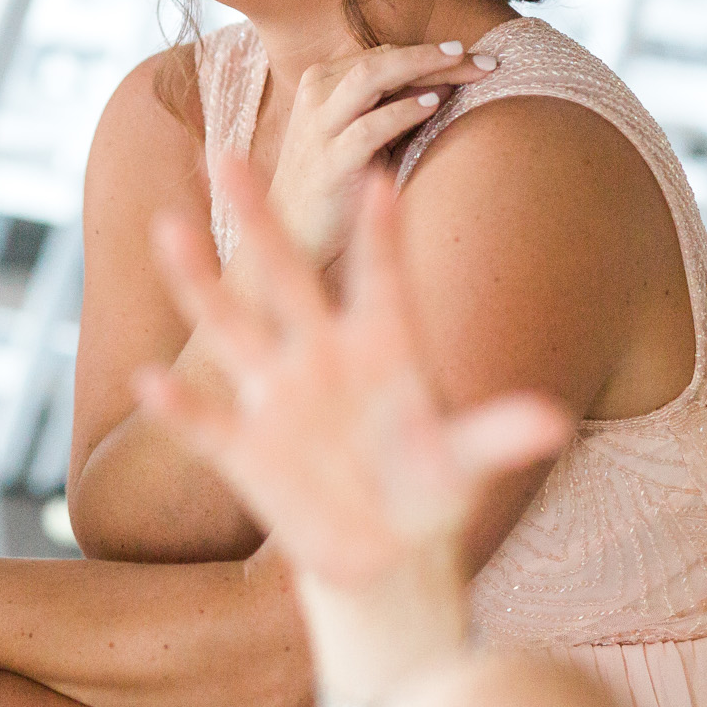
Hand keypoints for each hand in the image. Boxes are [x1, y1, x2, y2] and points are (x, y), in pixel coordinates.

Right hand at [139, 155, 569, 589]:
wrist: (381, 551)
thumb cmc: (428, 486)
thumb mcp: (465, 462)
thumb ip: (499, 435)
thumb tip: (554, 420)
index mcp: (382, 345)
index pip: (381, 274)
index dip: (380, 231)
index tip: (377, 176)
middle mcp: (320, 354)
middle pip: (284, 275)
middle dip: (259, 218)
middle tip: (228, 156)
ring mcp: (278, 396)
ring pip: (230, 326)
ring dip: (199, 281)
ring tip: (170, 227)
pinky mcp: (246, 448)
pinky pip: (206, 420)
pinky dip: (180, 404)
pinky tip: (151, 380)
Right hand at [268, 41, 497, 266]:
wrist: (295, 234)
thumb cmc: (335, 181)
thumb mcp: (362, 134)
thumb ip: (393, 105)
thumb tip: (449, 82)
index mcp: (323, 83)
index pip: (384, 54)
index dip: (432, 53)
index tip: (477, 58)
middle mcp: (317, 96)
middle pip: (382, 59)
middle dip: (435, 55)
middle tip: (485, 59)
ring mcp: (319, 128)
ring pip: (370, 78)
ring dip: (421, 67)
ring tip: (463, 65)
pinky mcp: (329, 163)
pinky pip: (368, 129)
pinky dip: (403, 111)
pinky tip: (434, 104)